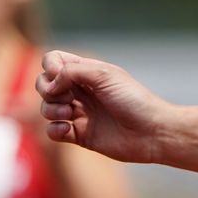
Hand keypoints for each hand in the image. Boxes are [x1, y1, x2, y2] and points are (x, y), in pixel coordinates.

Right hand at [35, 50, 167, 163]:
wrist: (152, 132)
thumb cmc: (134, 100)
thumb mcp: (104, 75)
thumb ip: (71, 71)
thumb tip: (50, 84)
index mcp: (88, 72)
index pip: (54, 61)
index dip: (50, 67)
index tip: (60, 76)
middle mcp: (82, 91)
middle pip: (44, 84)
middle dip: (45, 89)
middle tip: (66, 97)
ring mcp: (80, 114)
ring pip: (47, 108)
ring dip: (51, 110)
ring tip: (70, 114)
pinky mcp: (81, 135)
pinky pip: (53, 132)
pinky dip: (54, 130)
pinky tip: (69, 129)